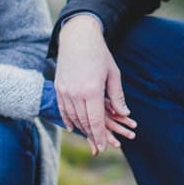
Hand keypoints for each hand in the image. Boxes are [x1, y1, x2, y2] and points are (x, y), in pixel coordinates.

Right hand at [55, 14, 130, 154]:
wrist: (77, 37)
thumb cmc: (100, 55)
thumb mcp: (113, 74)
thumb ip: (117, 96)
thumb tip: (125, 113)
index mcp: (92, 91)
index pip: (96, 121)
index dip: (100, 136)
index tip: (104, 147)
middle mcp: (76, 93)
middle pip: (84, 122)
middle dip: (92, 136)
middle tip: (99, 147)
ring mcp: (65, 91)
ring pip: (73, 117)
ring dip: (81, 128)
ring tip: (89, 136)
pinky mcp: (59, 87)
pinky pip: (63, 108)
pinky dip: (68, 119)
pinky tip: (73, 126)